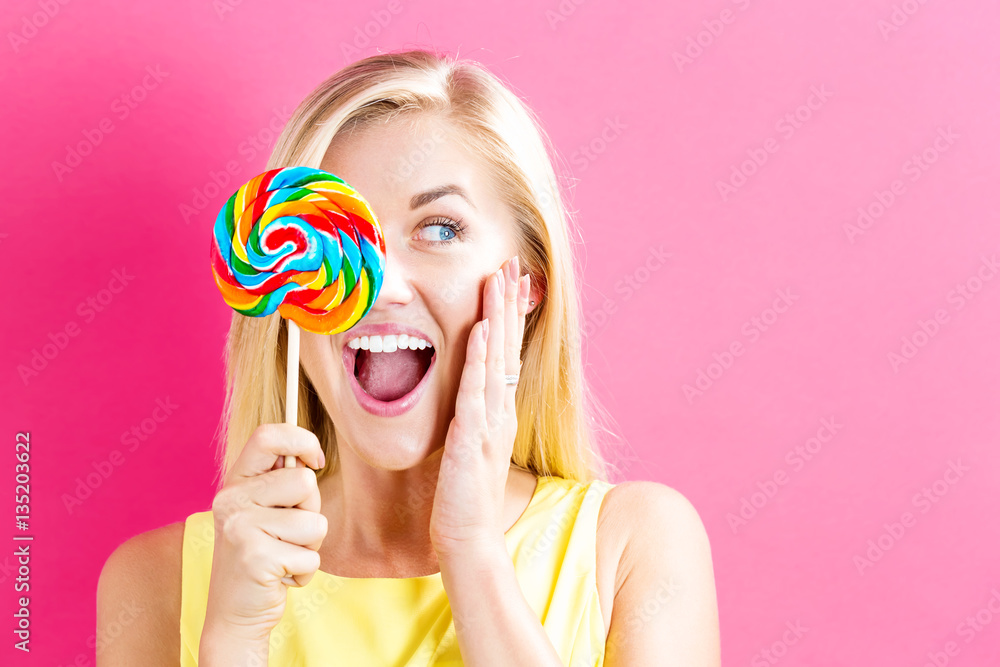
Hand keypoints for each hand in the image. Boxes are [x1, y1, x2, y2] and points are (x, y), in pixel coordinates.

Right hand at [203, 424, 327, 641]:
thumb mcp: (263, 512)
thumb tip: (311, 455)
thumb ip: (281, 482)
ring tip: (284, 556)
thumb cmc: (261, 556)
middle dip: (311, 510)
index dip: (302, 439)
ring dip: (310, 546)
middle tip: (288, 535)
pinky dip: (305, 571)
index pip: (268, 435)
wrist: (233, 614)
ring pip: (315, 521)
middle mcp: (232, 499)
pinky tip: (280, 577)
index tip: (316, 461)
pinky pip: (311, 556)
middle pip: (305, 482)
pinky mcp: (256, 558)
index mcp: (235, 482)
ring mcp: (241, 528)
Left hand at [429, 255, 529, 558]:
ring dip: (498, 317)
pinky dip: (479, 358)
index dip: (510, 318)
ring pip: (495, 360)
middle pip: (507, 348)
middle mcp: (500, 412)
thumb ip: (471, 420)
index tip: (513, 283)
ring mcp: (489, 423)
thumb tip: (467, 398)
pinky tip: (480, 330)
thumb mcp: (468, 448)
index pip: (506, 355)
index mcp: (498, 413)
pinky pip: (476, 391)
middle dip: (509, 304)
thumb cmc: (462, 498)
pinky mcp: (471, 438)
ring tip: (500, 280)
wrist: (467, 539)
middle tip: (513, 264)